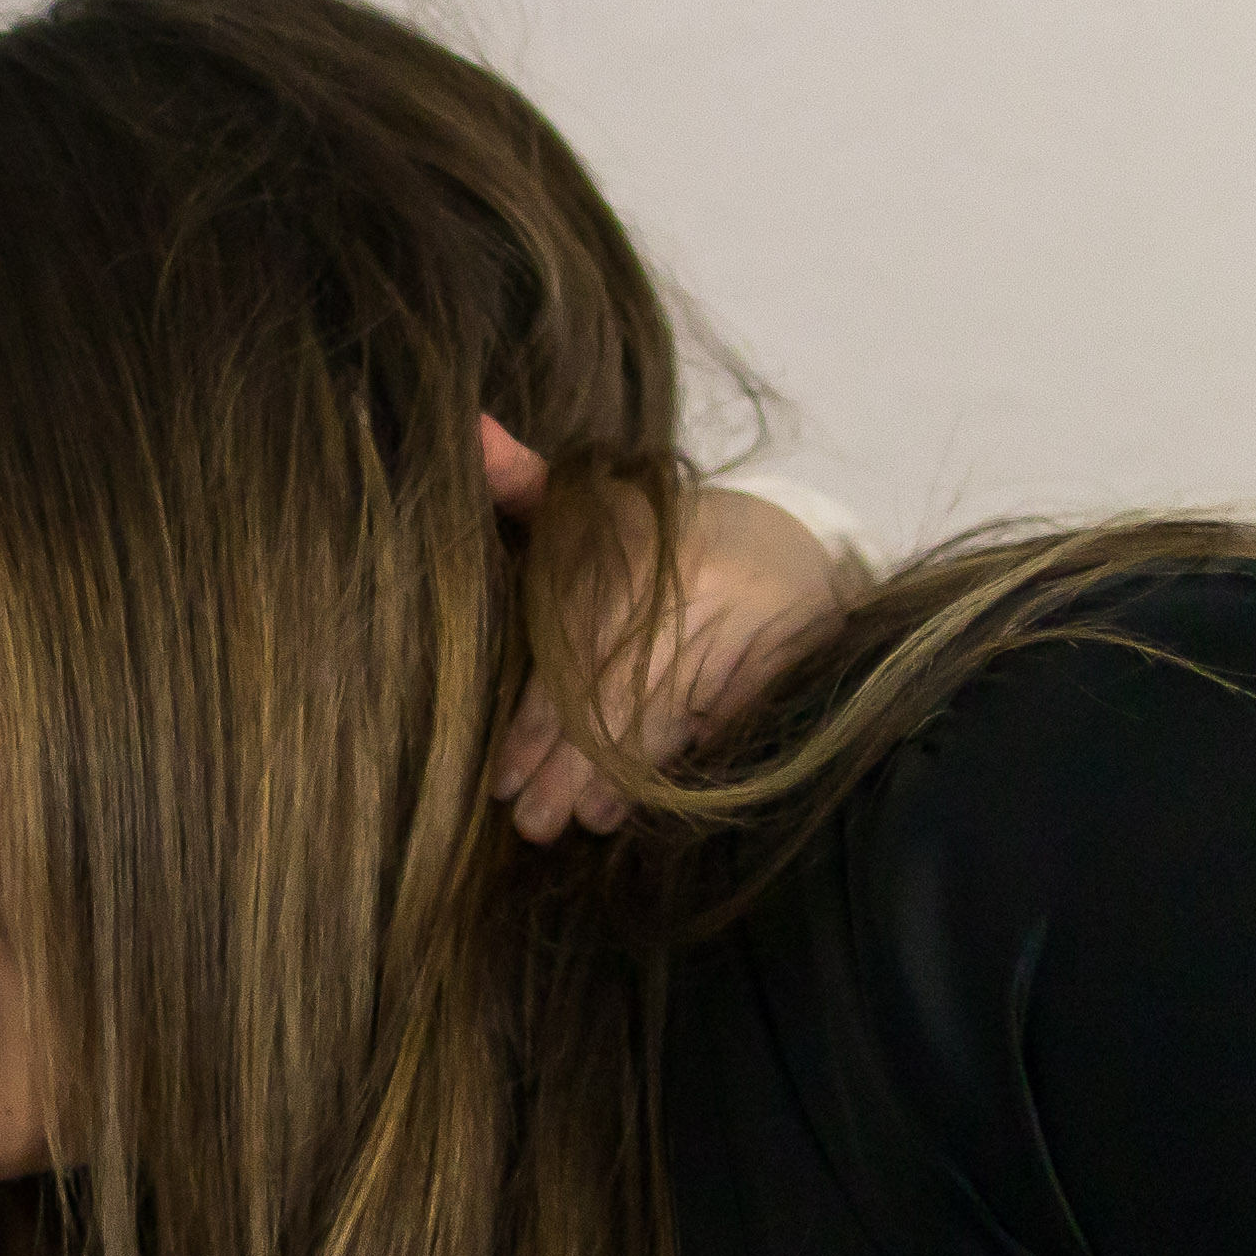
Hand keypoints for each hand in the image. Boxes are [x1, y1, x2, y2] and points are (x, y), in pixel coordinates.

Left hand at [479, 418, 856, 840]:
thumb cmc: (661, 537)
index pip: (573, 645)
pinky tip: (631, 807)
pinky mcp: (787, 657)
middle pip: (613, 691)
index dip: (537, 720)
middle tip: (531, 823)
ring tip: (574, 822)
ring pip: (662, 715)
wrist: (787, 547)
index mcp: (636, 541)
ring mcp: (742, 621)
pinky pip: (720, 726)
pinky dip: (674, 772)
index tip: (502, 778)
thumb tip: (468, 432)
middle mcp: (688, 581)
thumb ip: (526, 484)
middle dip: (567, 765)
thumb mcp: (596, 505)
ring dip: (615, 779)